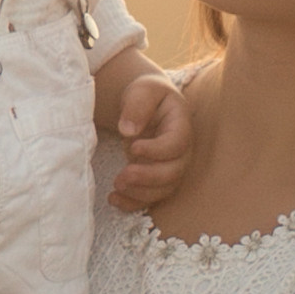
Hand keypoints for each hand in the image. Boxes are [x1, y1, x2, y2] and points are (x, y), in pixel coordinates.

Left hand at [107, 68, 194, 211]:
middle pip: (173, 172)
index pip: (177, 144)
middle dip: (147, 177)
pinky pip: (150, 198)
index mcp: (181, 126)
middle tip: (122, 176)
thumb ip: (138, 105)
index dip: (157, 150)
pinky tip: (113, 199)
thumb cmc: (146, 95)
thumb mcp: (142, 90)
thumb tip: (128, 131)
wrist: (145, 104)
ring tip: (116, 186)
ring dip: (140, 193)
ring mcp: (170, 167)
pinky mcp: (156, 179)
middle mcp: (181, 151)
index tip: (133, 147)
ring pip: (164, 190)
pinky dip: (132, 203)